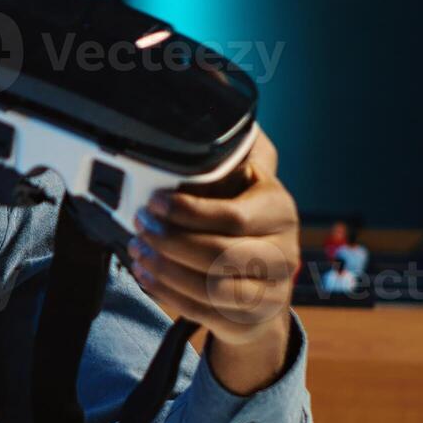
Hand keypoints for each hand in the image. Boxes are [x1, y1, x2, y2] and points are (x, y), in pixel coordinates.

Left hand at [125, 126, 299, 393]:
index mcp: (279, 210)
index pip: (233, 216)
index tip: (153, 203)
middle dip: (171, 241)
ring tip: (139, 252)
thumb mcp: (242, 186)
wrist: (266, 281)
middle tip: (141, 228)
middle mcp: (283, 252)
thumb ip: (224, 160)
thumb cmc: (243, 223)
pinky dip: (168, 294)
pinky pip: (204, 313)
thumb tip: (198, 102)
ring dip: (166, 270)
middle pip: (221, 254)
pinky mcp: (251, 320)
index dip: (187, 212)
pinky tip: (148, 276)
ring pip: (212, 287)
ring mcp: (271, 291)